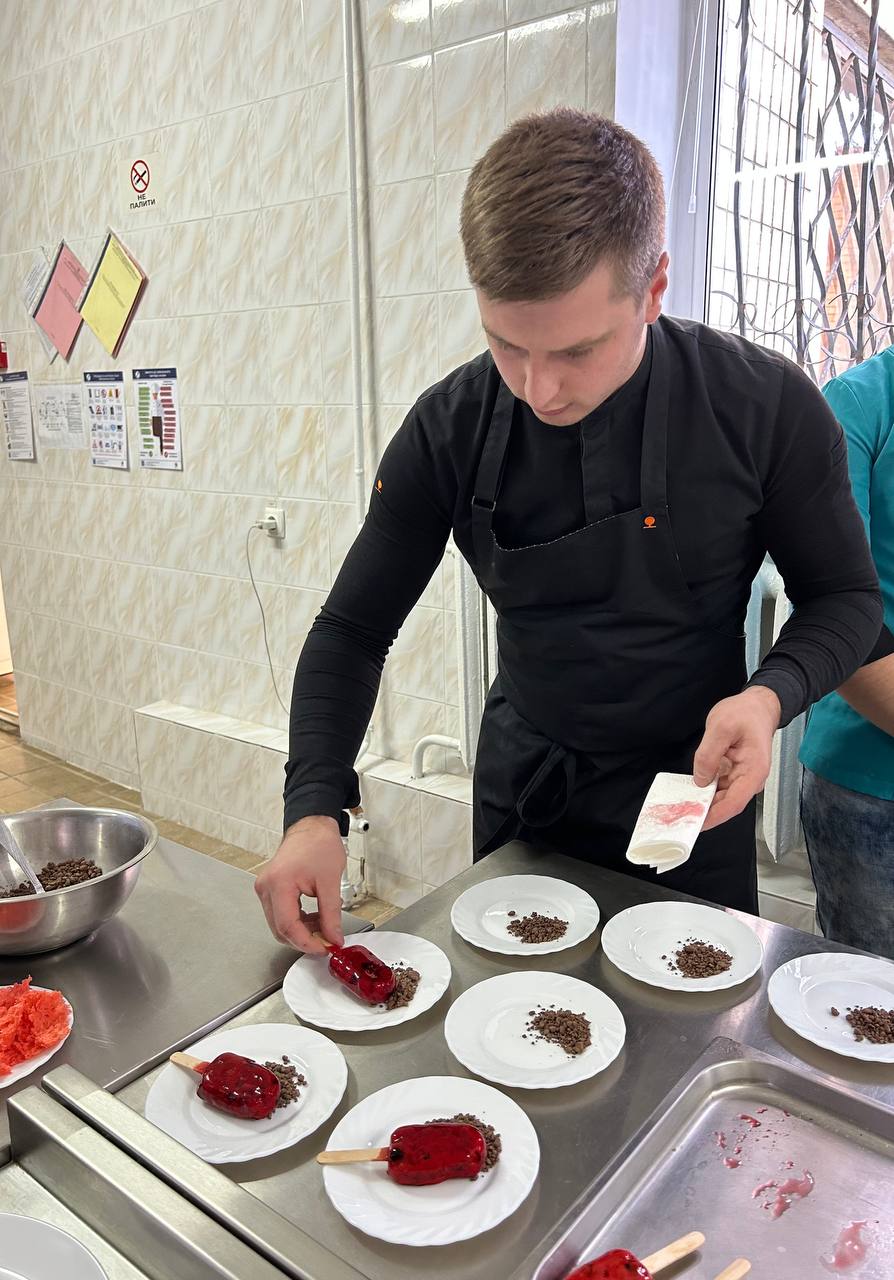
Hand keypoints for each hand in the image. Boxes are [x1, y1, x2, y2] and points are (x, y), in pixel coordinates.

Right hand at [254, 816, 345, 952]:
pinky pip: (280, 914)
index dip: (307, 942)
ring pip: (279, 924)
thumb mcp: (331, 881)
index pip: (288, 926)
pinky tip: (313, 918)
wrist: (311, 826)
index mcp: (279, 884)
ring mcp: (265, 888)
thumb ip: (331, 914)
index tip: (324, 948)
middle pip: (280, 929)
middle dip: (304, 939)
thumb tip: (334, 938)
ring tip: (323, 925)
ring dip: (301, 931)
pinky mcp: (269, 889)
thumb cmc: (319, 844)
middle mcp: (266, 888)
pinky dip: (297, 921)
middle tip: (326, 941)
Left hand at [693, 686, 780, 831]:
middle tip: (679, 818)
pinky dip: (703, 792)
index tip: (695, 823)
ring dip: (702, 804)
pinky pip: (718, 788)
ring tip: (679, 808)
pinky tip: (688, 794)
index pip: (734, 803)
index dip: (713, 816)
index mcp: (754, 771)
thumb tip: (701, 779)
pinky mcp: (733, 774)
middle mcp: (750, 780)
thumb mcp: (721, 727)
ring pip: (720, 798)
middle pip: (726, 804)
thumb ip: (709, 754)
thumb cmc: (745, 713)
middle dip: (704, 813)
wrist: (757, 706)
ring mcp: (741, 778)